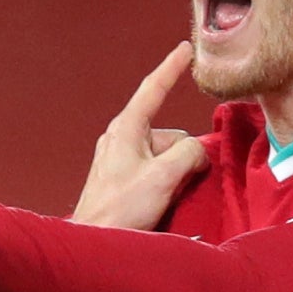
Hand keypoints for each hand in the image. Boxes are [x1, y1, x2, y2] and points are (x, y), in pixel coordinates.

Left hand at [75, 44, 208, 228]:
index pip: (153, 89)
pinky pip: (156, 170)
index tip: (186, 49)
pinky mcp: (123, 177)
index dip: (171, 68)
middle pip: (169, 134)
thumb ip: (189, 154)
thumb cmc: (122, 209)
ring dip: (175, 174)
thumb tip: (198, 152)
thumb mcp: (164, 177)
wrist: (94, 242)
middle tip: (176, 184)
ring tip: (164, 198)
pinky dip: (165, 182)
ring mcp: (120, 158)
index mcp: (126, 129)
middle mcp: (121, 138)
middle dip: (184, 156)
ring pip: (166, 155)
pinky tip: (160, 202)